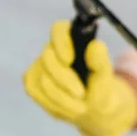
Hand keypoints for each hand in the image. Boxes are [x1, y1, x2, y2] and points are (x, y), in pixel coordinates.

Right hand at [23, 21, 136, 135]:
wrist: (94, 107)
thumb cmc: (99, 86)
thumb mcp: (105, 77)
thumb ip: (101, 62)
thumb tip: (96, 45)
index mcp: (73, 39)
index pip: (59, 28)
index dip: (61, 42)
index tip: (70, 59)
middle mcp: (54, 48)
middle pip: (48, 57)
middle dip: (65, 79)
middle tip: (81, 93)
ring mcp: (40, 64)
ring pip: (42, 77)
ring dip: (63, 97)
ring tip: (81, 107)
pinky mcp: (32, 80)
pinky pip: (36, 90)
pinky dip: (54, 103)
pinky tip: (68, 107)